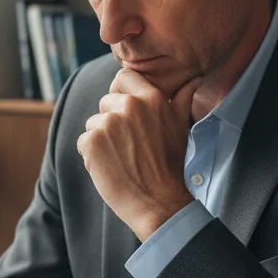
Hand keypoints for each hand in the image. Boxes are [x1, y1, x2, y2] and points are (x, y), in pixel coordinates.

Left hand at [77, 69, 199, 240]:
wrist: (158, 201)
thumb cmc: (170, 165)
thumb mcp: (181, 125)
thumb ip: (182, 97)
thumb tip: (194, 78)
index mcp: (151, 98)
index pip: (124, 76)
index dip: (121, 92)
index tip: (125, 109)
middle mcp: (129, 106)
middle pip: (106, 102)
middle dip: (112, 121)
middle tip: (129, 145)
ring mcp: (108, 123)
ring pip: (93, 123)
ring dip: (102, 139)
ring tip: (122, 158)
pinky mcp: (92, 142)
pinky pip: (83, 141)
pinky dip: (92, 155)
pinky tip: (111, 167)